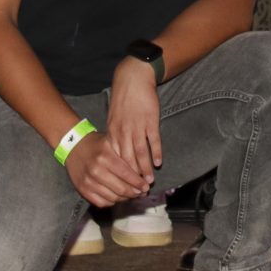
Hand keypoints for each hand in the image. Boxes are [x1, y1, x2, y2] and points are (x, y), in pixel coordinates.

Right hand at [64, 130, 147, 206]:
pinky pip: (101, 202)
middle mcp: (95, 170)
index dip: (138, 182)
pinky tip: (118, 197)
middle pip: (120, 188)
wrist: (73, 147)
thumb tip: (142, 172)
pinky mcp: (82, 190)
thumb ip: (125, 155)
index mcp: (105, 157)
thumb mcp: (111, 142)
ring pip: (112, 197)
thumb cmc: (96, 145)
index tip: (146, 186)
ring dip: (125, 199)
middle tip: (142, 193)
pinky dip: (112, 202)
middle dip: (134, 192)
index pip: (126, 174)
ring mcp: (88, 182)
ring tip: (132, 195)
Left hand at [106, 59, 163, 183]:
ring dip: (145, 168)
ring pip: (140, 153)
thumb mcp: (113, 120)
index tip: (123, 186)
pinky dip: (156, 152)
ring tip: (149, 181)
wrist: (132, 79)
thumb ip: (114, 137)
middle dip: (132, 176)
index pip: (115, 159)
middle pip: (127, 160)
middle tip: (137, 190)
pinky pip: (153, 140)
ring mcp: (137, 126)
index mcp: (113, 133)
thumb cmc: (123, 101)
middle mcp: (123, 132)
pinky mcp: (150, 120)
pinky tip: (158, 162)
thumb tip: (116, 156)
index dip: (119, 174)